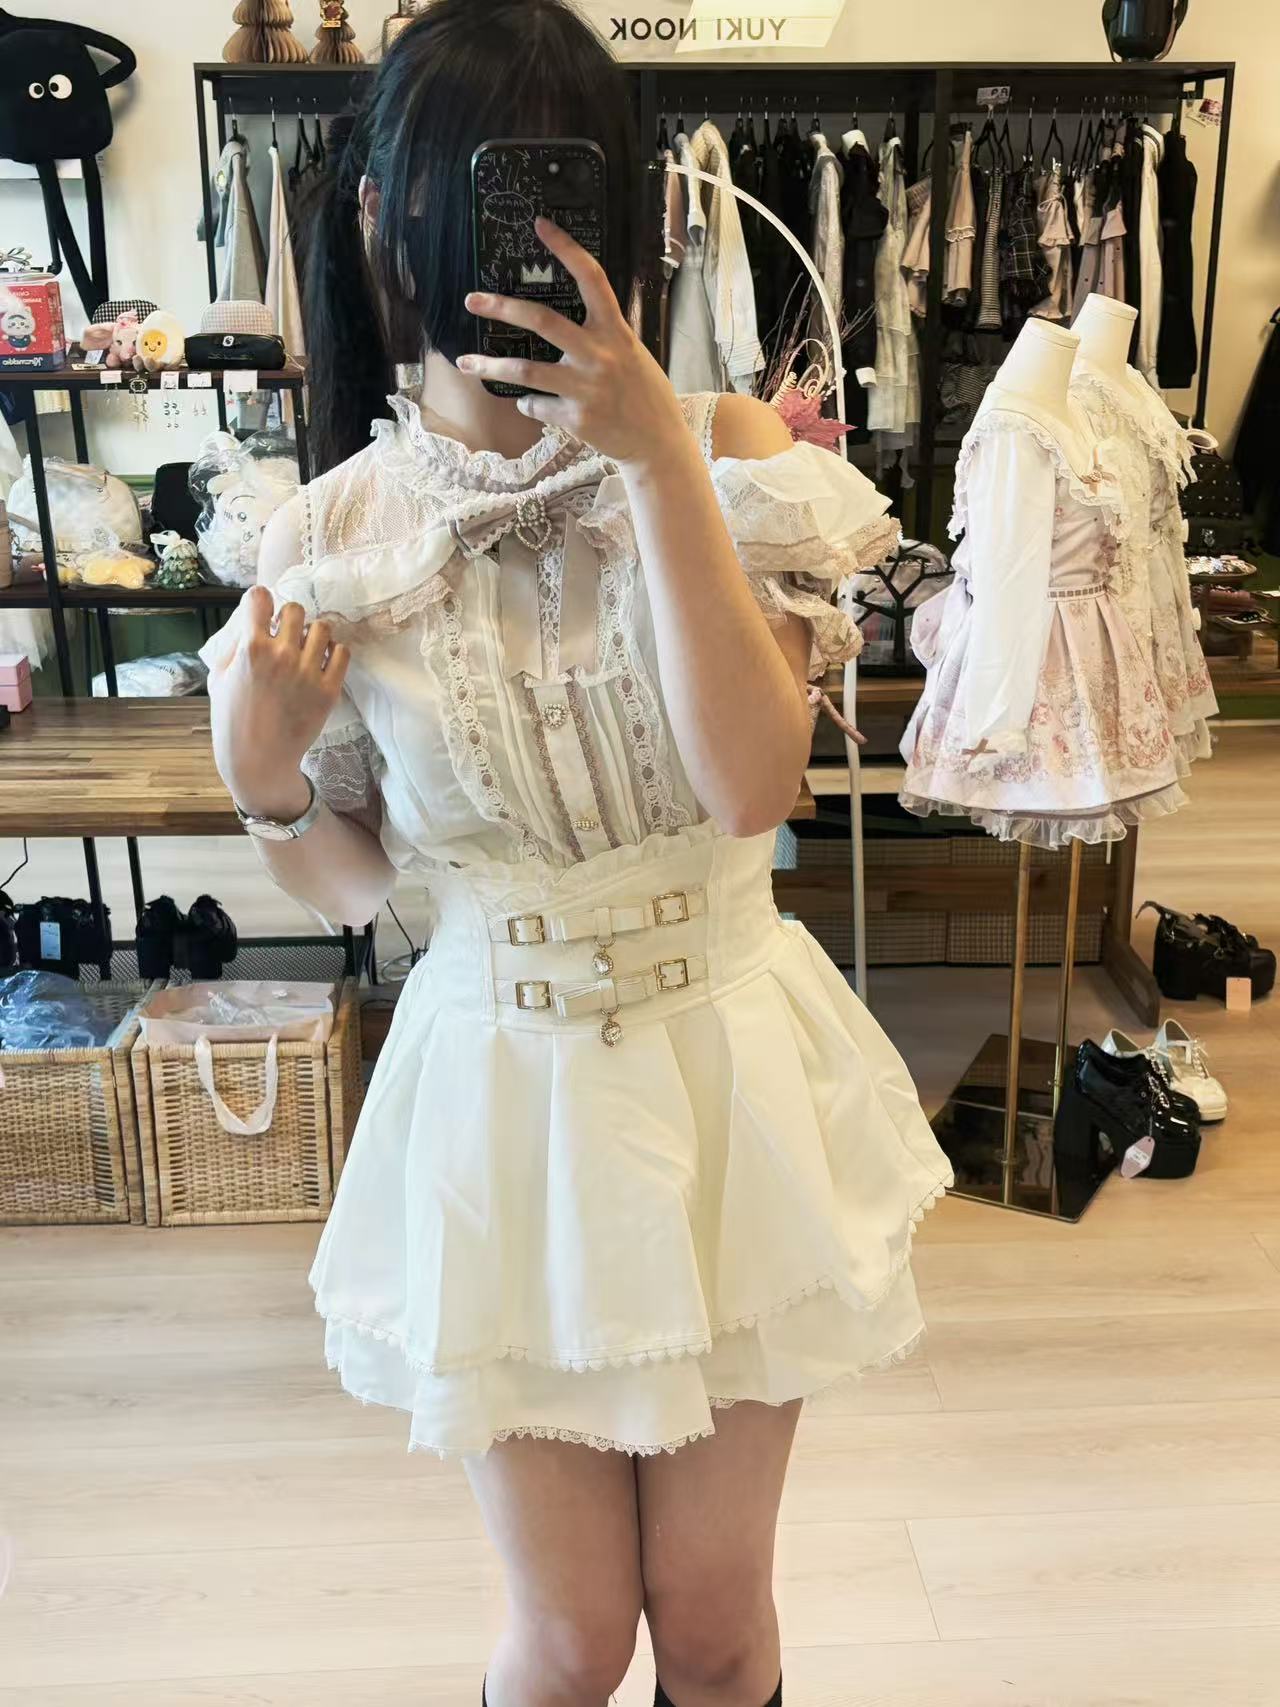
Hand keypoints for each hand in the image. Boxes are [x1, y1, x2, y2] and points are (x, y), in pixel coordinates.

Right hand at [208, 585, 349, 817]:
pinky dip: (334, 653)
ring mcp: (309, 673)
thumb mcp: (219, 676)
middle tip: (285, 635)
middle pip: (295, 609)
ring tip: (305, 650)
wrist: (258, 760)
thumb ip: (234, 644)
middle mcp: (282, 656)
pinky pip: (343, 653)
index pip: (260, 597)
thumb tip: (250, 619)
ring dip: (312, 634)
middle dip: (288, 619)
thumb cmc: (232, 719)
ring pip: (322, 628)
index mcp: (251, 649)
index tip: (262, 613)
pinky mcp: (329, 690)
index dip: (260, 602)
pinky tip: (321, 663)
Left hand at [458, 217, 685, 469]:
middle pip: (542, 321)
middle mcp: (598, 355)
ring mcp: (584, 388)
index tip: (541, 225)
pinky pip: (536, 406)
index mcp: (615, 332)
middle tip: (472, 300)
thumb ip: (602, 336)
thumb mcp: (631, 354)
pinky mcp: (575, 418)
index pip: (591, 279)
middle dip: (502, 308)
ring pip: (525, 371)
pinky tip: (530, 403)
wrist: (657, 443)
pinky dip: (528, 403)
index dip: (566, 249)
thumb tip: (567, 322)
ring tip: (466, 363)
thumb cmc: (645, 394)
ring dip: (490, 366)